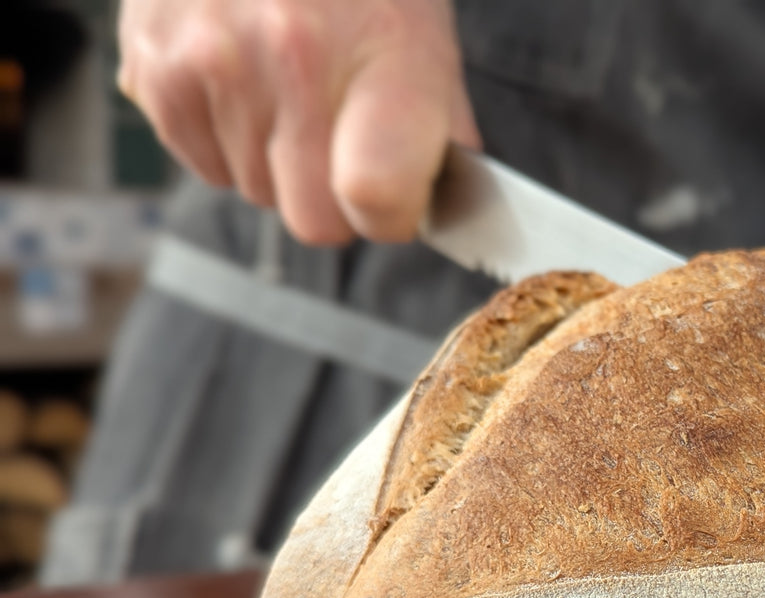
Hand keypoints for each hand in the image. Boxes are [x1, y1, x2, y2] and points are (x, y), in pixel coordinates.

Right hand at [117, 0, 479, 244]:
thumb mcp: (426, 43)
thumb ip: (441, 135)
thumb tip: (442, 212)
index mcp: (381, 56)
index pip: (375, 195)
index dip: (390, 218)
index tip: (394, 203)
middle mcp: (292, 57)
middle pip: (313, 220)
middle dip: (332, 199)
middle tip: (339, 143)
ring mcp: (214, 61)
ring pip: (254, 192)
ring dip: (275, 163)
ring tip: (287, 92)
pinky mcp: (155, 66)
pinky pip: (201, 163)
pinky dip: (224, 139)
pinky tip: (243, 83)